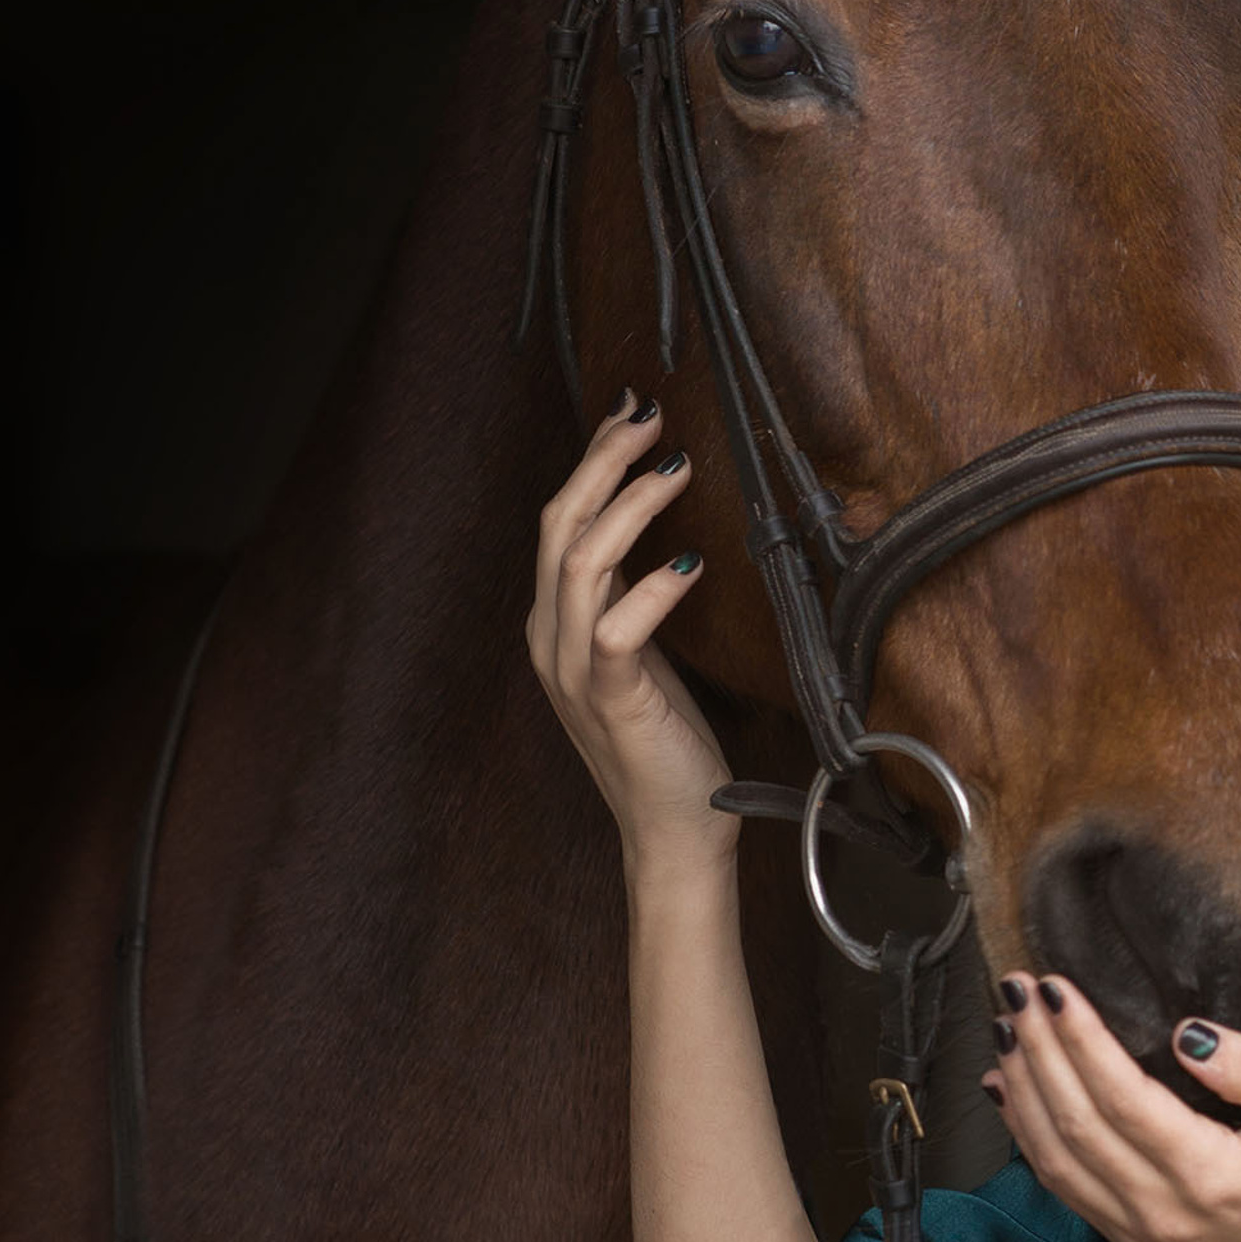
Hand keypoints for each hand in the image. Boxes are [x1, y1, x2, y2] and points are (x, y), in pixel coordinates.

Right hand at [527, 391, 735, 876]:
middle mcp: (551, 639)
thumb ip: (634, 598)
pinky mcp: (609, 698)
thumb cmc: (667, 739)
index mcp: (555, 624)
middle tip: (648, 415)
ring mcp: (572, 668)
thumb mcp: (644, 653)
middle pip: (560, 527)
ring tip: (675, 466)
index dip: (592, 463)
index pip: (561, 523)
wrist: (674, 827)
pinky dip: (651, 587)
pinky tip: (689, 560)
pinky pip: (617, 629)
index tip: (631, 414)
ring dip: (630, 506)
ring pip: (580, 562)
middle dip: (602, 462)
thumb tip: (660, 534)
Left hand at [986, 975, 1240, 1241]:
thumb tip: (1190, 1033)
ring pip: (1054, 1157)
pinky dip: (1024, 1131)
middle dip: (1039, 1049)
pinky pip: (1061, 1182)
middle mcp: (1161, 1210)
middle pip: (1075, 1123)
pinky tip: (1009, 1085)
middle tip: (1017, 987)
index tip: (1056, 986)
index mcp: (1208, 1176)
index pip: (1122, 1099)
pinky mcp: (1129, 1234)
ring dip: (1023, 1087)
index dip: (1081, 1040)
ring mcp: (1138, 1230)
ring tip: (1006, 1025)